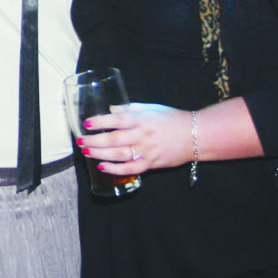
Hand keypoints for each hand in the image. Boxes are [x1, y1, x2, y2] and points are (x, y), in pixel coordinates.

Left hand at [76, 103, 191, 175]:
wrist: (196, 135)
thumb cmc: (172, 119)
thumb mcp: (150, 108)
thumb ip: (129, 109)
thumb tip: (110, 110)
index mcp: (142, 119)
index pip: (117, 120)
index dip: (100, 122)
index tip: (86, 123)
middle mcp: (143, 135)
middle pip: (114, 139)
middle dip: (95, 141)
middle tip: (80, 141)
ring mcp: (147, 150)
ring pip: (120, 155)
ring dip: (100, 154)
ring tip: (86, 152)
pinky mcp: (152, 163)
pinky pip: (131, 168)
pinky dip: (116, 169)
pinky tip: (103, 167)